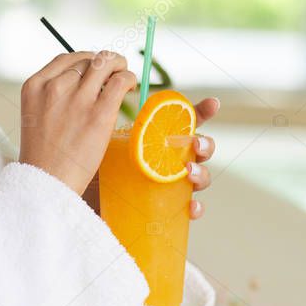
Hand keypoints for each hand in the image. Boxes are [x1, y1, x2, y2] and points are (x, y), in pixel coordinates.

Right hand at [19, 51, 136, 195]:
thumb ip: (54, 95)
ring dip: (119, 65)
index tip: (95, 70)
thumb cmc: (44, 154)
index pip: (66, 58)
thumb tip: (87, 81)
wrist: (47, 182)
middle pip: (87, 59)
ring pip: (105, 62)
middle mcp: (54, 87)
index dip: (86, 60)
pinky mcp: (99, 113)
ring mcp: (77, 99)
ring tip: (124, 76)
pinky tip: (130, 86)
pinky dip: (129, 78)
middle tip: (114, 72)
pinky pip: (120, 81)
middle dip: (104, 63)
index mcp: (35, 86)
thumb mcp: (37, 115)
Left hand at [83, 96, 219, 218]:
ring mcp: (174, 185)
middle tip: (195, 144)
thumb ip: (114, 125)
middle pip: (200, 149)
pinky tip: (191, 206)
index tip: (213, 103)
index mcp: (160, 141)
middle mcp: (172, 160)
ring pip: (201, 177)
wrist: (92, 203)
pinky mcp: (170, 208)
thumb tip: (112, 97)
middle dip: (205, 144)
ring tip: (188, 172)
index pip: (185, 123)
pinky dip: (197, 208)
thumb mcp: (106, 145)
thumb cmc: (101, 169)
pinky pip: (191, 208)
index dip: (202, 112)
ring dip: (202, 173)